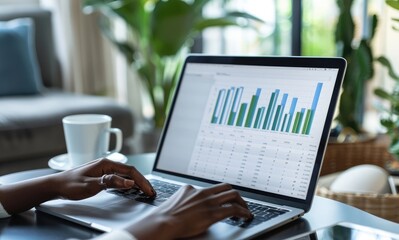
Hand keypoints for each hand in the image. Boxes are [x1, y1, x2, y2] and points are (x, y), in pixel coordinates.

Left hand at [0, 158, 155, 214]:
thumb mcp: (91, 185)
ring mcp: (105, 169)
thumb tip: (128, 181)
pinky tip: (132, 189)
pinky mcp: (102, 175)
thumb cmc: (70, 184)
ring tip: (145, 191)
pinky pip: (119, 178)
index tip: (148, 189)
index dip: (141, 180)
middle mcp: (107, 164)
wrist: (56, 185)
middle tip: (151, 192)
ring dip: (136, 182)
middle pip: (130, 172)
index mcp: (106, 163)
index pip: (130, 170)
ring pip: (126, 175)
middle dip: (142, 181)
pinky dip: (128, 183)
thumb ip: (110, 182)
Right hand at [125, 183, 251, 239]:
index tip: (228, 198)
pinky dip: (242, 212)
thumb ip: (186, 198)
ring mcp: (208, 202)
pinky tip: (245, 216)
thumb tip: (188, 203)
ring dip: (242, 203)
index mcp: (193, 189)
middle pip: (226, 188)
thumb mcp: (176, 201)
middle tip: (240, 203)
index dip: (224, 192)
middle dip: (236, 196)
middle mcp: (203, 193)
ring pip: (233, 196)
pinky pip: (233, 209)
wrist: (163, 222)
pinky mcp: (212, 214)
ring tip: (245, 211)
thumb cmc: (166, 216)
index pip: (214, 187)